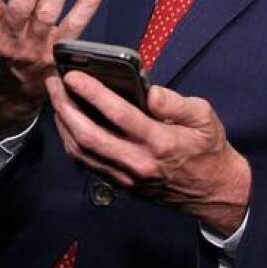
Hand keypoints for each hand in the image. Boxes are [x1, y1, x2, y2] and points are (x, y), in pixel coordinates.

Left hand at [47, 73, 251, 235]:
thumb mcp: (204, 117)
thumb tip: (148, 90)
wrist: (213, 192)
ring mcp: (126, 177)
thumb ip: (175, 103)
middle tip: (53, 82)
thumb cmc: (208, 148)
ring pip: (81, 152)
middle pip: (88, 136)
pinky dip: (71, 141)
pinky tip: (67, 122)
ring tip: (55, 98)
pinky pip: (87, 163)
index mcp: (160, 142)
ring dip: (62, 124)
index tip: (73, 75)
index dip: (92, 93)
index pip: (119, 114)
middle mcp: (138, 162)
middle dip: (65, 107)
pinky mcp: (121, 185)